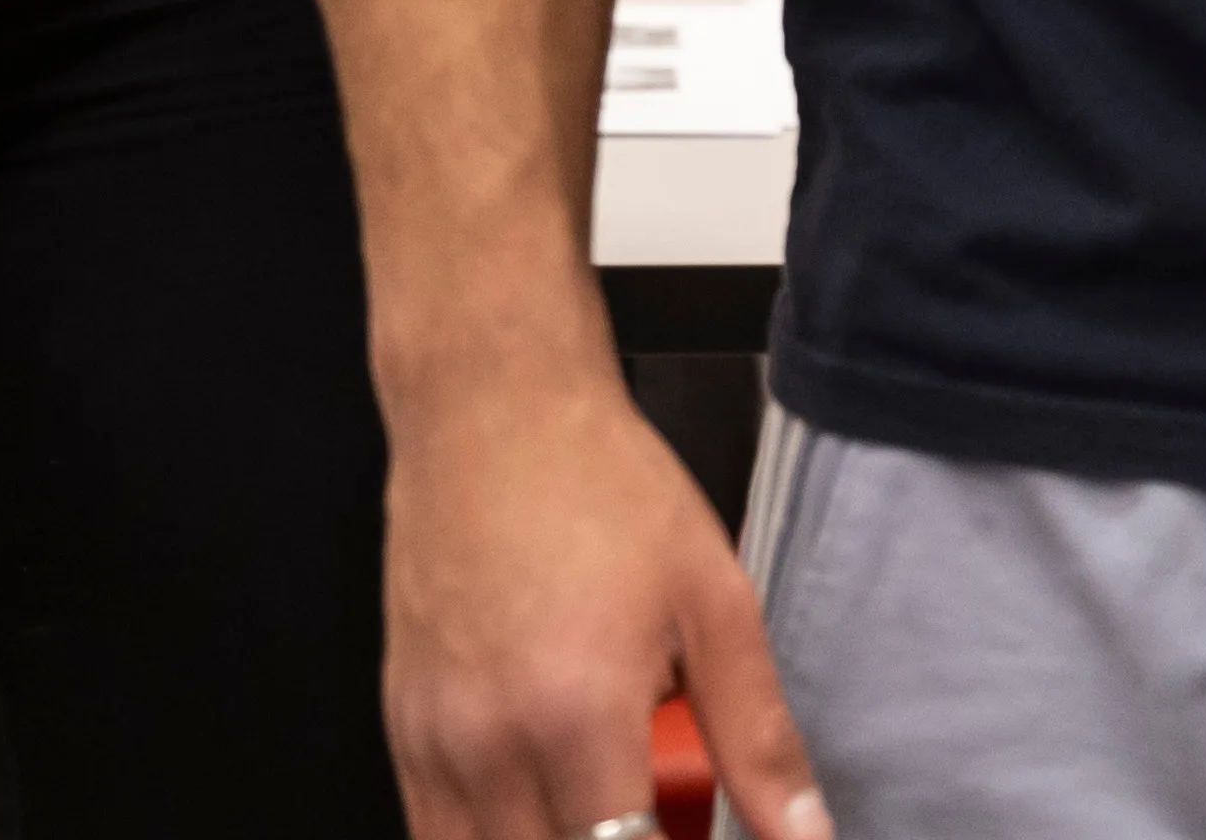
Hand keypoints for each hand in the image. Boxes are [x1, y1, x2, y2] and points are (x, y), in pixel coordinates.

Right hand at [378, 369, 823, 839]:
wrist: (488, 408)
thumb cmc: (603, 488)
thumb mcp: (714, 601)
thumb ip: (758, 737)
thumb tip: (806, 837)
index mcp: (575, 716)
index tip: (693, 836)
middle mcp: (488, 744)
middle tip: (655, 816)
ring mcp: (430, 740)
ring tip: (607, 813)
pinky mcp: (400, 726)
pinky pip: (434, 833)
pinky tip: (547, 812)